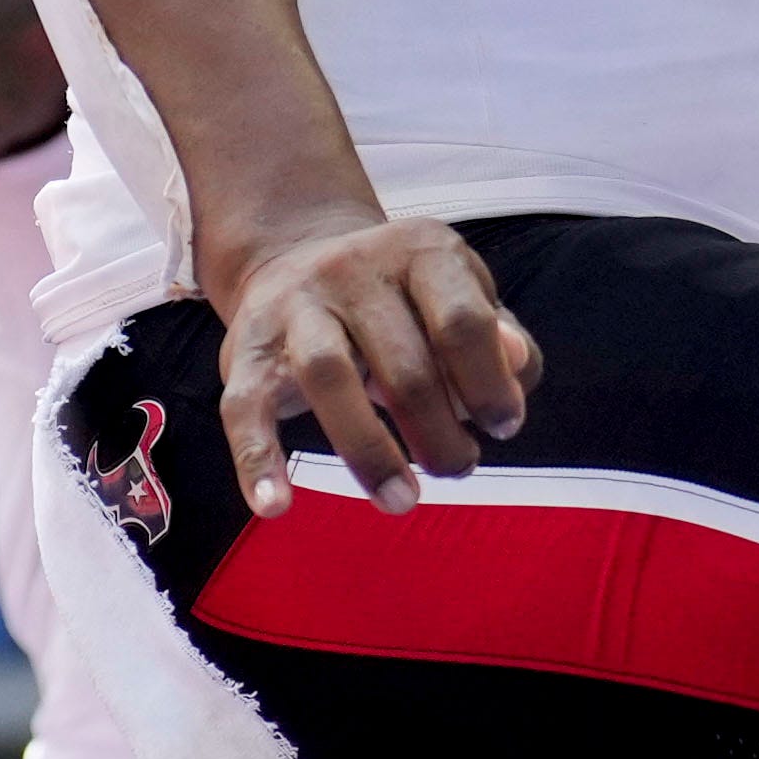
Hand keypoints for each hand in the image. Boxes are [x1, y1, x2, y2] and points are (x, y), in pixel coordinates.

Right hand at [211, 208, 528, 510]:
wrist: (295, 256)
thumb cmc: (401, 301)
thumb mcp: (459, 300)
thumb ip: (497, 341)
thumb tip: (514, 374)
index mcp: (419, 251)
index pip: (463, 322)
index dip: (490, 386)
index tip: (502, 429)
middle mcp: (352, 268)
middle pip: (404, 365)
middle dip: (440, 436)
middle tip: (456, 468)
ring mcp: (294, 306)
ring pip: (328, 376)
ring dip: (372, 453)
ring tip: (402, 500)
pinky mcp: (244, 350)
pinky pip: (245, 408)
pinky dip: (257, 460)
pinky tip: (276, 507)